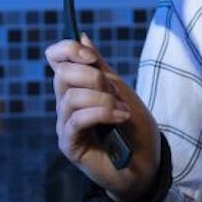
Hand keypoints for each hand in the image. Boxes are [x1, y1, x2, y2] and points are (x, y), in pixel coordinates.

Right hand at [46, 35, 161, 200]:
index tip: (90, 56)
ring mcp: (65, 125)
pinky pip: (76, 120)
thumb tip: (82, 36)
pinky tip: (120, 117)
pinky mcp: (69, 145)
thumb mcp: (121, 91)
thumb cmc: (135, 130)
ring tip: (122, 110)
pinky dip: (101, 113)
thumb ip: (100, 67)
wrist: (146, 165)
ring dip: (103, 98)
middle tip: (116, 92)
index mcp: (77, 88)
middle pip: (62, 74)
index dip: (68, 50)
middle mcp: (66, 105)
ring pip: (71, 97)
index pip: (56, 59)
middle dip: (94, 77)